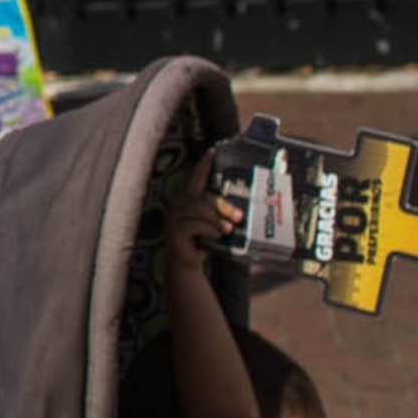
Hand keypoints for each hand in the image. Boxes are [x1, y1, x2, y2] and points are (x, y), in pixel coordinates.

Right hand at [166, 153, 242, 270]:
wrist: (187, 267)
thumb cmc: (203, 243)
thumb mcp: (214, 226)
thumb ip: (222, 216)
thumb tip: (243, 213)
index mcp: (189, 201)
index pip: (196, 178)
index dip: (203, 165)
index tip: (213, 151)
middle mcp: (179, 206)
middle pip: (200, 197)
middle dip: (222, 205)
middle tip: (239, 215)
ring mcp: (175, 219)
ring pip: (198, 210)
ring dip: (217, 219)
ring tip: (229, 228)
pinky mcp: (174, 233)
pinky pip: (193, 225)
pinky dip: (208, 229)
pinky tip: (218, 235)